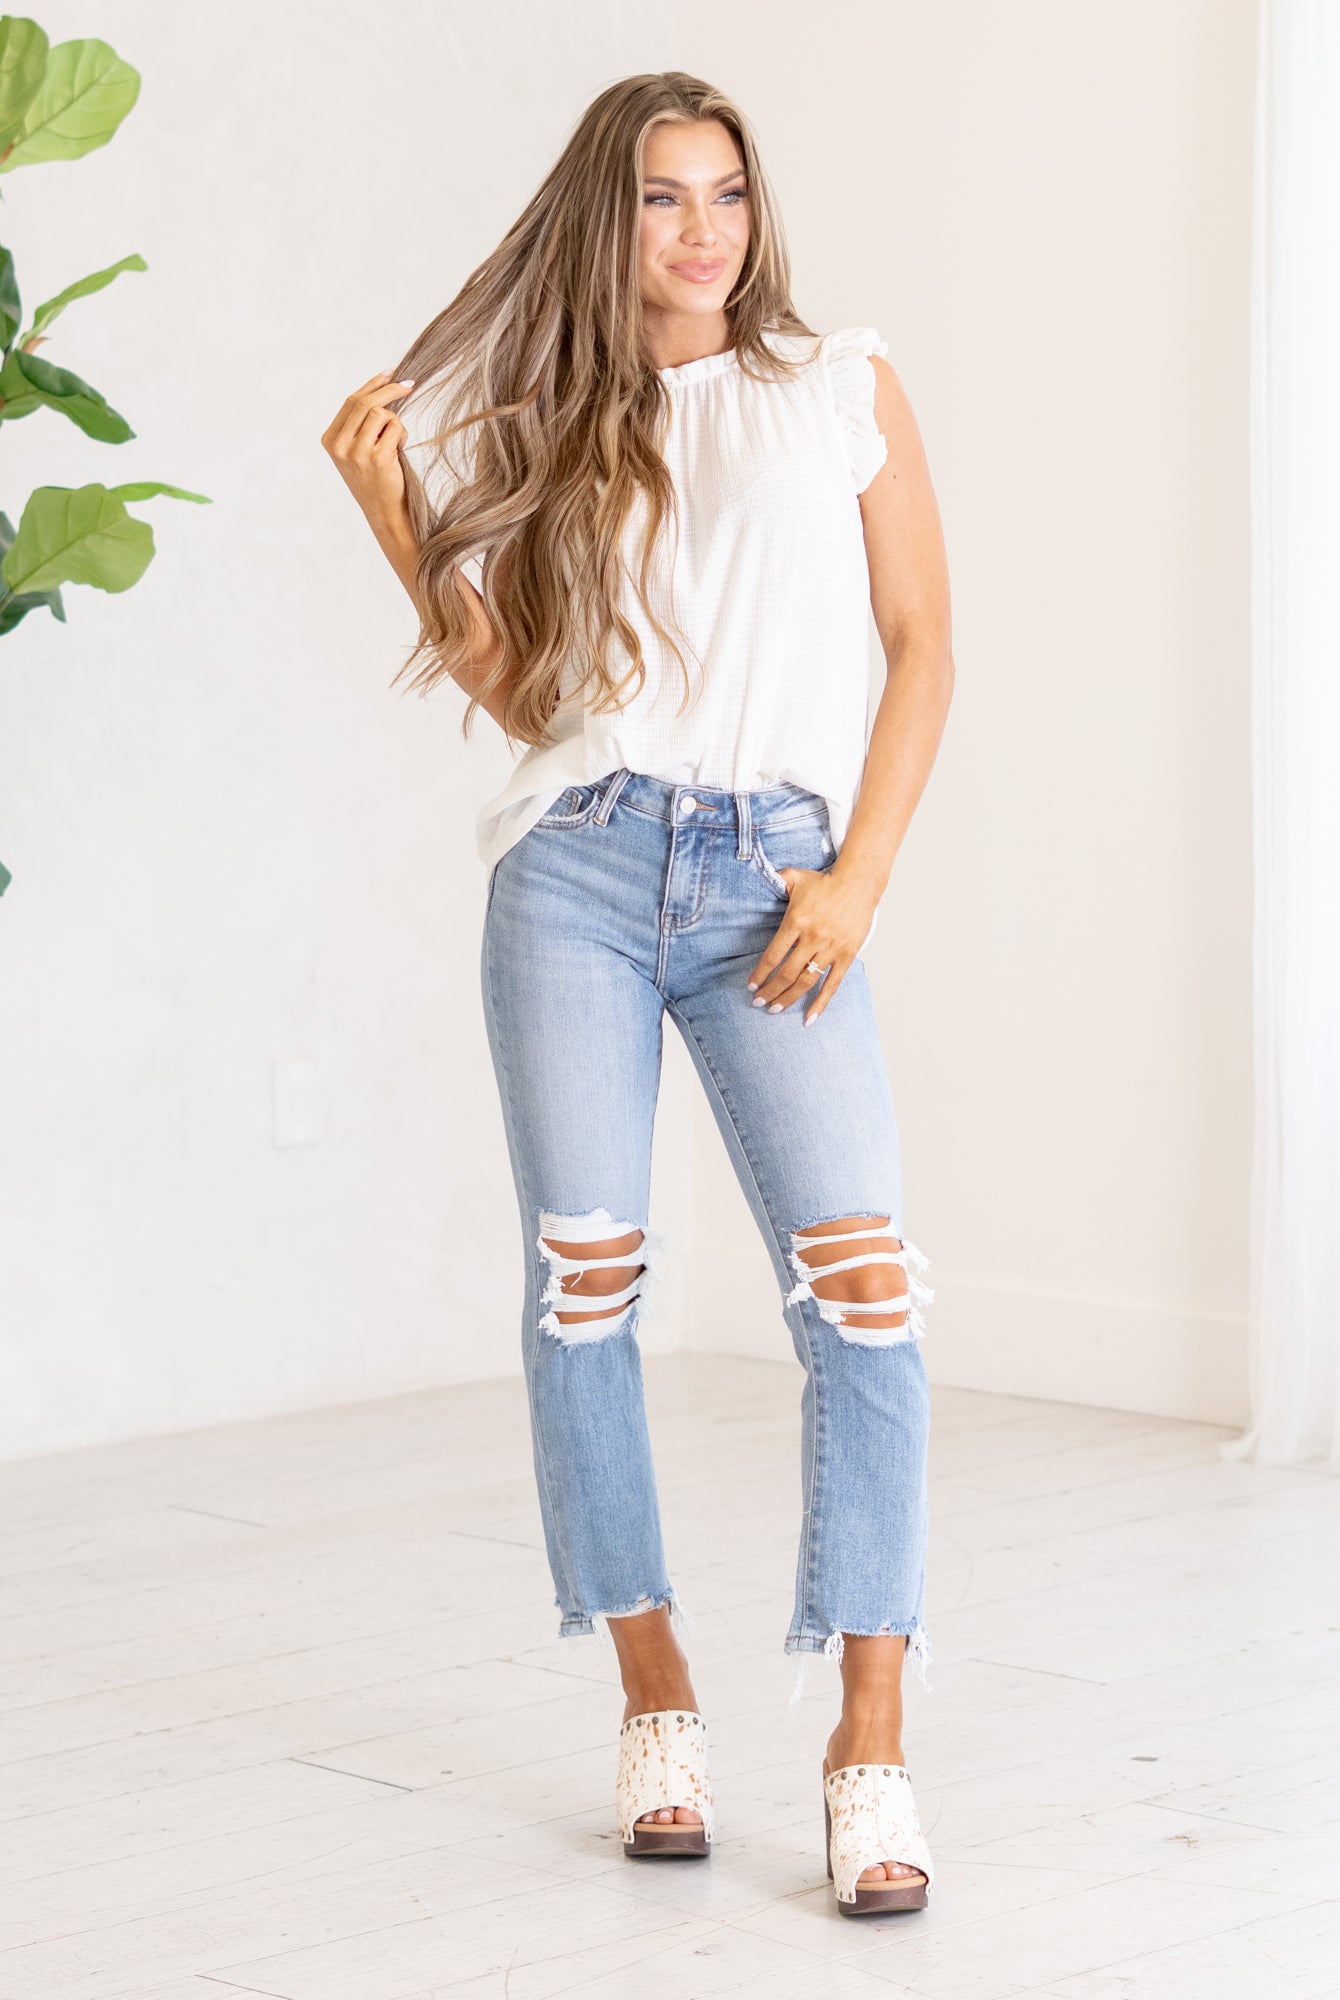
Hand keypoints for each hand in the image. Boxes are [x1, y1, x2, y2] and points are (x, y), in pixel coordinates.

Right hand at [321, 370, 415, 542]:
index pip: (351, 401)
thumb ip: (361, 423)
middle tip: (409, 384)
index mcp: (330, 439)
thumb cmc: (376, 479)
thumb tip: (383, 387)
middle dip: (390, 389)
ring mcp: (356, 451)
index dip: (372, 385)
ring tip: (397, 441)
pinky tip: (399, 451)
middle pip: (365, 402)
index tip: (390, 373)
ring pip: (381, 413)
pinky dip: (402, 434)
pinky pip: (395, 427)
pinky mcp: (377, 457)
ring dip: (396, 422)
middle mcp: (339, 445)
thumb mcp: (358, 450)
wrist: (385, 513)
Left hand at [747, 862, 879, 1025]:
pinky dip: (821, 1003)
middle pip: (787, 973)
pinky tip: (810, 1018)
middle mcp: (813, 938)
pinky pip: (832, 984)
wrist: (858, 884)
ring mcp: (831, 949)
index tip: (752, 985)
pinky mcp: (846, 955)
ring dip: (789, 998)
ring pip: (806, 981)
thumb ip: (775, 880)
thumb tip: (758, 876)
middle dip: (770, 991)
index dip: (760, 973)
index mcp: (796, 922)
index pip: (773, 955)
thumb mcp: (795, 877)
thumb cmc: (825, 882)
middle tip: (758, 1002)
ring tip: (776, 1009)